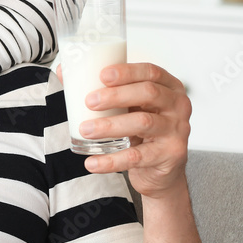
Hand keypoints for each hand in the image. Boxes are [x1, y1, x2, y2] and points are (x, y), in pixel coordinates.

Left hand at [76, 63, 191, 198]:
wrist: (160, 170)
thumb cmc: (140, 130)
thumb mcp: (127, 107)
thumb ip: (103, 89)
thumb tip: (64, 71)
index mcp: (168, 87)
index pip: (151, 72)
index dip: (127, 71)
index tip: (102, 75)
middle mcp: (178, 105)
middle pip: (148, 93)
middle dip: (116, 95)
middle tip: (89, 102)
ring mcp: (177, 130)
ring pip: (143, 123)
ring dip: (110, 126)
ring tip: (85, 130)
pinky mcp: (170, 155)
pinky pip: (138, 156)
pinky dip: (112, 160)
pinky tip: (93, 162)